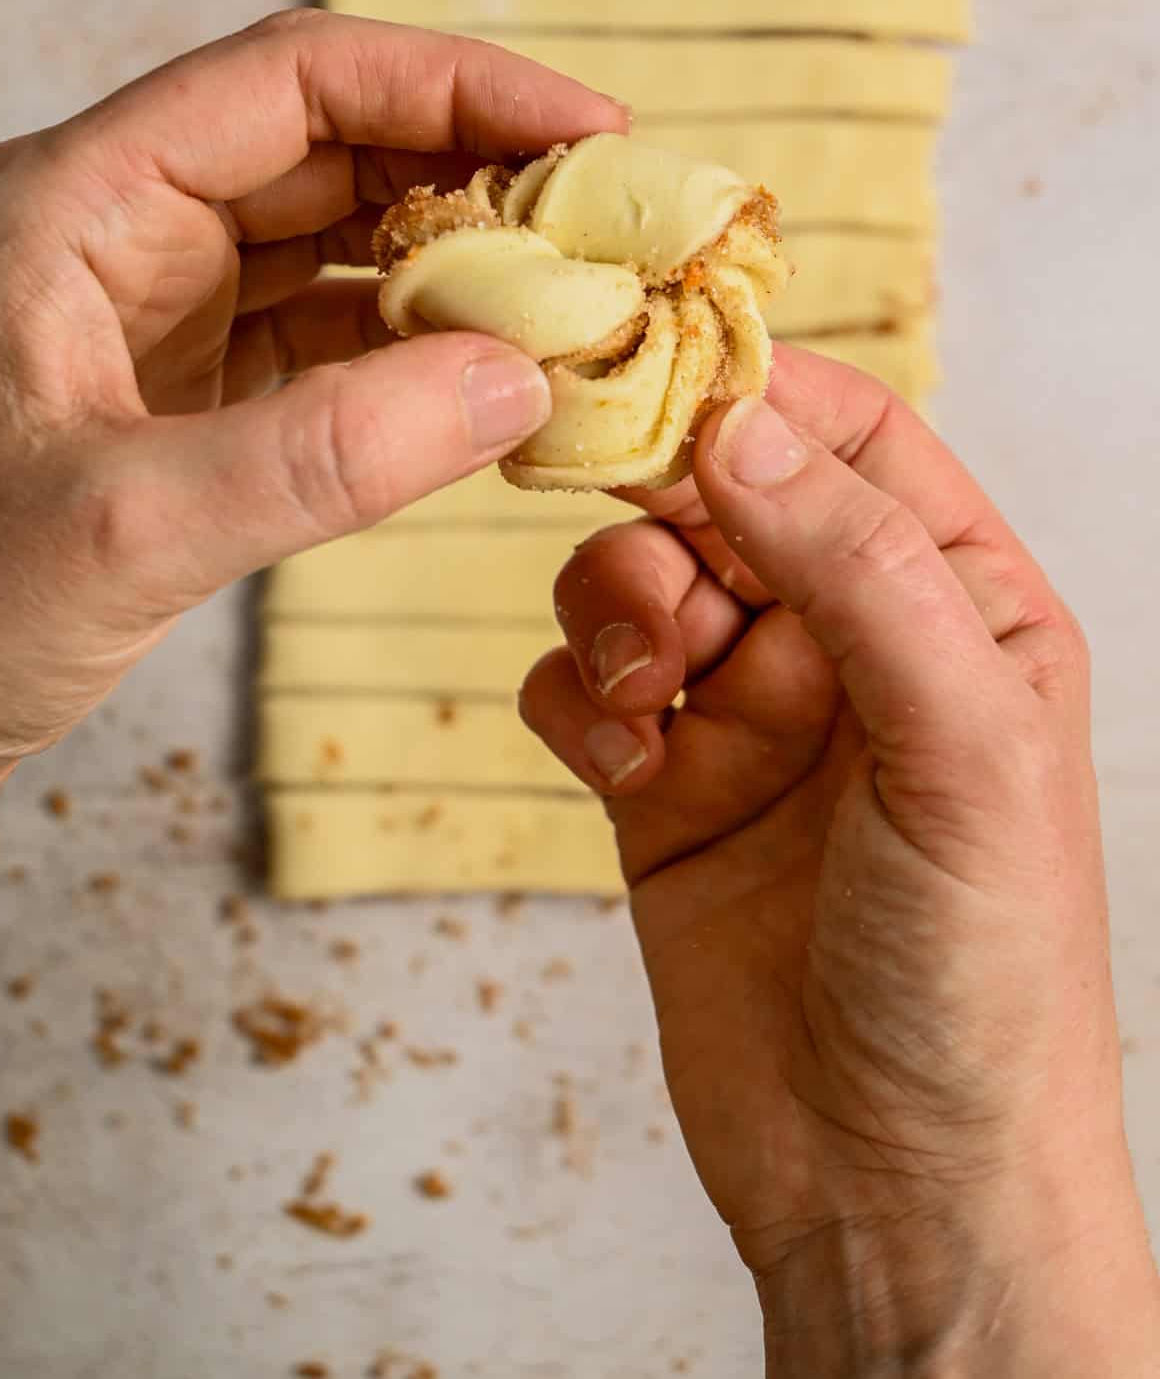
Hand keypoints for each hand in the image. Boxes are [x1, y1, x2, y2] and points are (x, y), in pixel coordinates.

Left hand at [0, 10, 624, 813]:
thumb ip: (325, 456)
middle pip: (334, 152)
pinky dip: (418, 358)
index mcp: (80, 203)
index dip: (457, 86)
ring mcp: (152, 317)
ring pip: (340, 248)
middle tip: (616, 228)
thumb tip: (522, 381)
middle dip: (482, 178)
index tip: (593, 130)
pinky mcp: (179, 399)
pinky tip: (496, 385)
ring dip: (462, 270)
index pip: (296, 80)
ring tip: (580, 306)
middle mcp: (122, 236)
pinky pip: (326, 344)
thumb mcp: (125, 531)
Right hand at [522, 349, 1159, 1375]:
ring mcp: (749, 716)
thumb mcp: (963, 748)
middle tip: (649, 569)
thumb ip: (860, 569)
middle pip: (720, 494)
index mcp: (957, 605)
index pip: (853, 438)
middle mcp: (850, 644)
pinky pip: (581, 683)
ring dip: (613, 607)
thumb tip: (743, 423)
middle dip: (662, 511)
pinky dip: (576, 696)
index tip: (659, 373)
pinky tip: (619, 761)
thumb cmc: (984, 977)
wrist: (897, 1188)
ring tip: (647, 693)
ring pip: (636, 580)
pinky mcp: (660, 789)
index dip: (758, 391)